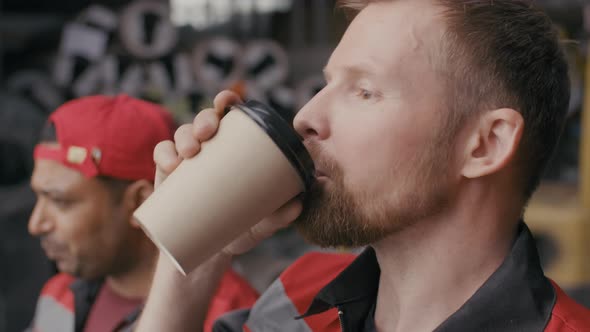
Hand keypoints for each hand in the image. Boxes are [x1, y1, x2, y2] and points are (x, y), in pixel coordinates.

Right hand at [138, 90, 301, 330]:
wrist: (207, 251)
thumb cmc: (239, 227)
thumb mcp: (261, 223)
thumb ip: (280, 215)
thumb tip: (298, 204)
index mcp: (234, 148)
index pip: (230, 116)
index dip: (226, 100)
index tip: (228, 100)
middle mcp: (209, 148)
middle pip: (205, 119)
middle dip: (205, 118)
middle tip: (208, 133)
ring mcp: (187, 159)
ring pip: (182, 133)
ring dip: (185, 134)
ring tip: (191, 153)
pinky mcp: (167, 173)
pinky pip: (162, 152)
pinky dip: (164, 153)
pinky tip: (170, 164)